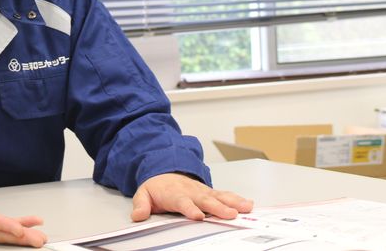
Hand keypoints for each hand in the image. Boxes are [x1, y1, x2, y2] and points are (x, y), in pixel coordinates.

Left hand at [130, 173, 252, 221]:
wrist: (164, 170)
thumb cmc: (157, 186)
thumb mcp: (143, 194)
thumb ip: (141, 205)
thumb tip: (138, 215)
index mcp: (175, 194)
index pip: (183, 202)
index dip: (190, 209)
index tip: (197, 216)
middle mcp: (192, 191)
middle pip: (206, 200)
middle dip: (218, 207)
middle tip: (230, 215)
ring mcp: (203, 191)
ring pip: (219, 196)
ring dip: (233, 202)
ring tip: (245, 208)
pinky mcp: (210, 192)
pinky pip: (225, 195)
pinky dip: (237, 199)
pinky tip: (248, 204)